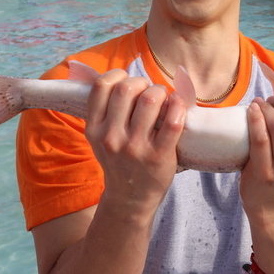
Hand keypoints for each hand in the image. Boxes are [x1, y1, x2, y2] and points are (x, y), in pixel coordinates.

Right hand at [85, 69, 185, 213]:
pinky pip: (172, 122)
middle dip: (142, 82)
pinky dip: (178, 107)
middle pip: (126, 89)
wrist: (130, 198)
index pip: (101, 86)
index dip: (117, 75)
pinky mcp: (159, 156)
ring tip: (164, 99)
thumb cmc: (119, 160)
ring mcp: (135, 148)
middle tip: (149, 91)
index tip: (127, 80)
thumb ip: (106, 110)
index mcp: (95, 129)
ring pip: (150, 100)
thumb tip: (124, 76)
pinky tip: (178, 105)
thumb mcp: (101, 138)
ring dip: (161, 92)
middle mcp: (112, 137)